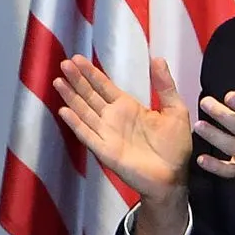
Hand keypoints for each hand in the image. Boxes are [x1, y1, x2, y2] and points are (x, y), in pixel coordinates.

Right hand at [55, 54, 198, 234]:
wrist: (174, 177)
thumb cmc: (175, 146)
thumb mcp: (175, 111)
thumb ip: (165, 86)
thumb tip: (158, 58)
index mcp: (128, 107)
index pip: (104, 86)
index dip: (91, 73)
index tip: (77, 58)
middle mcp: (112, 118)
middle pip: (90, 95)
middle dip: (77, 80)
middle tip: (64, 63)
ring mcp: (106, 133)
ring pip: (83, 111)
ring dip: (71, 97)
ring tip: (58, 81)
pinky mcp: (104, 149)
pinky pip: (86, 134)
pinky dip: (75, 123)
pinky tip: (64, 111)